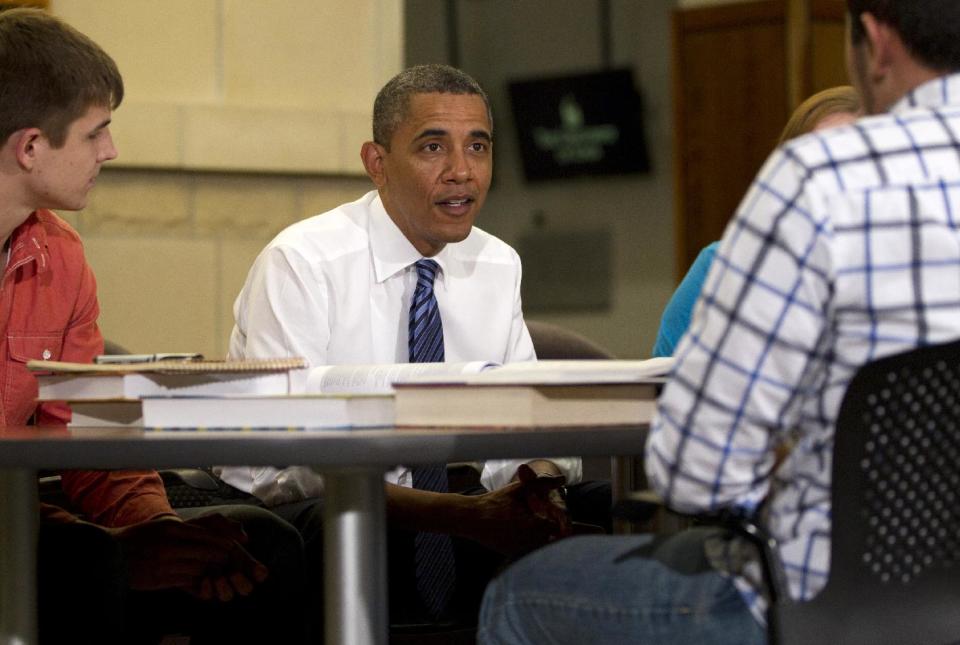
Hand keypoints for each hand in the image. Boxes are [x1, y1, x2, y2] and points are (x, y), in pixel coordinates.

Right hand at [106, 514, 267, 601]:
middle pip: (206, 552)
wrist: (110, 554)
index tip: (236, 544)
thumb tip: (211, 531)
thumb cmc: (138, 538)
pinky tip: (202, 581)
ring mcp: (164, 563)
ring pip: (198, 568)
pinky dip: (197, 581)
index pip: (206, 534)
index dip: (224, 540)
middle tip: (233, 561)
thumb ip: (184, 529)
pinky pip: (185, 581)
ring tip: (221, 572)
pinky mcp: (159, 579)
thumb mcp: (161, 526)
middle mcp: (169, 544)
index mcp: (172, 528)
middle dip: (221, 558)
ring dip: (211, 571)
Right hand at [461, 466, 570, 556]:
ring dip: (536, 534)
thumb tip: (562, 478)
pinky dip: (524, 541)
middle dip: (546, 526)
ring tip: (521, 521)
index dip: (552, 516)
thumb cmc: (495, 501)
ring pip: (537, 544)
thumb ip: (542, 484)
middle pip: (548, 536)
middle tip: (532, 515)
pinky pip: (525, 548)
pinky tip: (513, 529)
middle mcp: (527, 541)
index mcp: (532, 525)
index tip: (544, 510)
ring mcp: (519, 549)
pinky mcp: (510, 553)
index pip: (555, 525)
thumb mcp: (518, 489)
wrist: (470, 518)